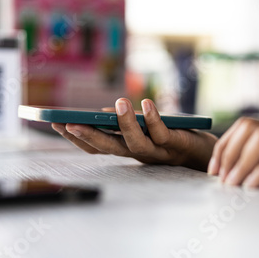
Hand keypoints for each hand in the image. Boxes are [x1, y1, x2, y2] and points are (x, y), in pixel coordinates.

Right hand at [52, 98, 216, 170]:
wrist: (204, 154)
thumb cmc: (172, 137)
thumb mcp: (144, 129)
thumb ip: (125, 124)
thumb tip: (104, 112)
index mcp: (126, 149)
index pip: (95, 146)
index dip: (74, 137)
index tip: (54, 122)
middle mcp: (138, 154)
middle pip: (109, 148)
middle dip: (87, 136)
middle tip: (67, 122)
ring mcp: (157, 151)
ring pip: (136, 143)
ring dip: (124, 124)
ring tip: (117, 103)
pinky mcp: (176, 144)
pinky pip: (163, 133)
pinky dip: (154, 119)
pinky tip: (146, 103)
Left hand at [208, 117, 258, 192]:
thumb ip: (246, 173)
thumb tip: (217, 170)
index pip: (249, 126)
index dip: (225, 145)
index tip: (213, 170)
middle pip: (254, 127)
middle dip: (230, 151)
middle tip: (223, 179)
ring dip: (241, 162)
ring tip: (234, 185)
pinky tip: (252, 189)